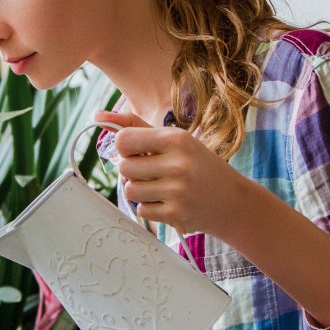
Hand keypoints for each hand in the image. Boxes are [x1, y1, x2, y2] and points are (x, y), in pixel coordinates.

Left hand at [94, 110, 254, 237]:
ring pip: (130, 191)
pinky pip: (142, 210)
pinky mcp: (177, 215)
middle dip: (132, 171)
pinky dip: (150, 207)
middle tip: (151, 172)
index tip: (137, 152)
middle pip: (123, 168)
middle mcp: (178, 164)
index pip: (123, 140)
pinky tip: (169, 202)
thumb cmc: (198, 165)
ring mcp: (178, 192)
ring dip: (140, 190)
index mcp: (176, 139)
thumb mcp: (175, 139)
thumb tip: (98, 114)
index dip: (125, 147)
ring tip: (160, 187)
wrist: (232, 201)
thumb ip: (136, 126)